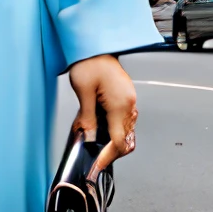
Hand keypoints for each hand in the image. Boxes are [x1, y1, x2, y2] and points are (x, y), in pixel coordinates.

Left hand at [68, 54, 136, 172]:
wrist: (95, 46)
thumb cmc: (89, 63)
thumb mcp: (83, 92)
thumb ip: (87, 118)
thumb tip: (88, 137)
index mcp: (121, 105)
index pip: (118, 141)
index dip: (108, 156)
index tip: (97, 165)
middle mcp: (129, 105)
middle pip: (125, 139)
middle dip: (110, 151)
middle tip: (94, 158)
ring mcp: (129, 101)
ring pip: (125, 131)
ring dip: (111, 140)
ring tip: (93, 142)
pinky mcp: (126, 98)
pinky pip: (123, 120)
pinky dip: (113, 128)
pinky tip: (98, 128)